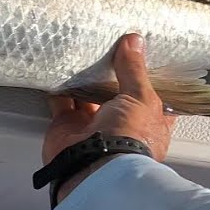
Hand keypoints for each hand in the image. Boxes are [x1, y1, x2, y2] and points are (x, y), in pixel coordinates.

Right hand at [42, 33, 176, 202]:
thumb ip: (135, 70)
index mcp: (148, 124)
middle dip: (112, 75)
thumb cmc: (130, 138)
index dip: (147, 78)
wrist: (93, 167)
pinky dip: (59, 86)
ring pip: (87, 96)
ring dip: (84, 78)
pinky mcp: (66, 126)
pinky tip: (60, 67)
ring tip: (84, 51)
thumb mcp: (141, 98)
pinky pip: (61, 102)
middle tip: (109, 46)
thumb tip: (134, 42)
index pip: (150, 98)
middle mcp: (120, 126)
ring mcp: (91, 127)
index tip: (143, 56)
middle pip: (116, 95)